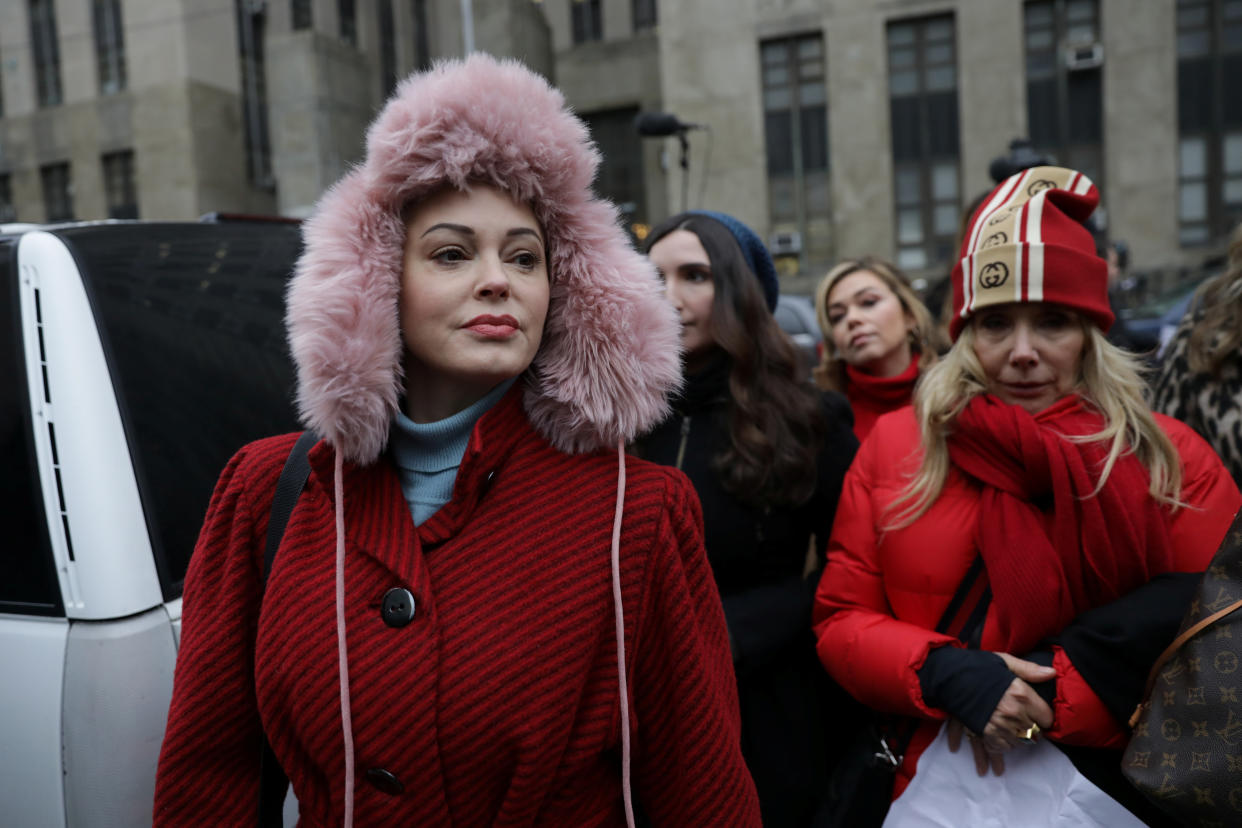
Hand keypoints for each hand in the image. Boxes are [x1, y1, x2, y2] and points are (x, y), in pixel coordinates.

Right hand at [945, 653, 1054, 775]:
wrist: (947, 676)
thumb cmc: (977, 666)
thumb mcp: (1003, 661)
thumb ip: (1029, 669)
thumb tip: (1051, 673)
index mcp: (1020, 693)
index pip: (1046, 717)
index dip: (1044, 717)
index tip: (1039, 715)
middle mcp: (1012, 711)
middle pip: (1034, 732)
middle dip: (1032, 730)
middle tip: (1026, 725)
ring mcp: (998, 724)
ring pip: (1019, 743)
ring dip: (1018, 739)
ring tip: (1012, 732)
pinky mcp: (984, 733)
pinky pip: (1002, 748)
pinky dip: (1002, 747)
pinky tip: (1000, 740)